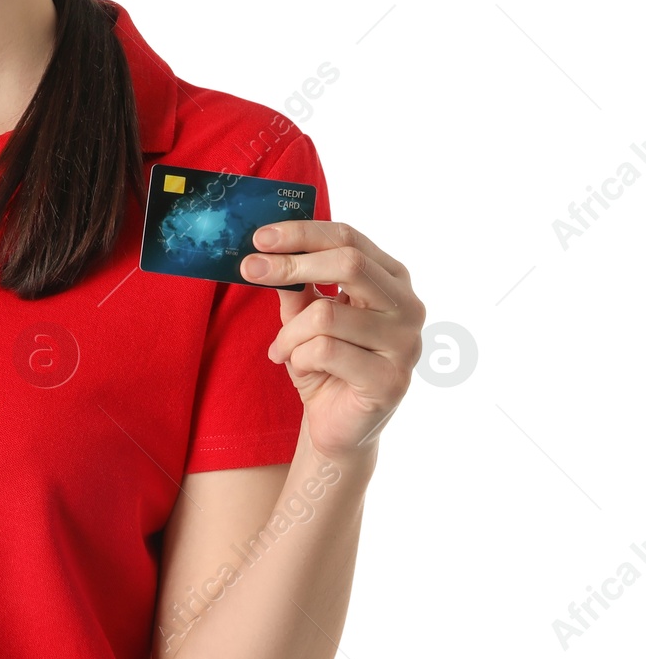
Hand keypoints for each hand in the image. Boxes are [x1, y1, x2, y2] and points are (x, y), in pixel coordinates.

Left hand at [241, 220, 424, 464]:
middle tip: (249, 270)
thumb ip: (294, 283)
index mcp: (392, 279)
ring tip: (281, 349)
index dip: (302, 233)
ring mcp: (406, 345)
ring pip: (327, 314)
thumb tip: (264, 250)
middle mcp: (408, 307)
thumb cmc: (324, 362)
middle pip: (349, 263)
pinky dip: (297, 357)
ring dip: (289, 332)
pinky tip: (298, 367)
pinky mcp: (391, 381)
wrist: (338, 425)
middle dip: (291, 264)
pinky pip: (325, 352)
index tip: (259, 237)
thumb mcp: (303, 315)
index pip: (349, 237)